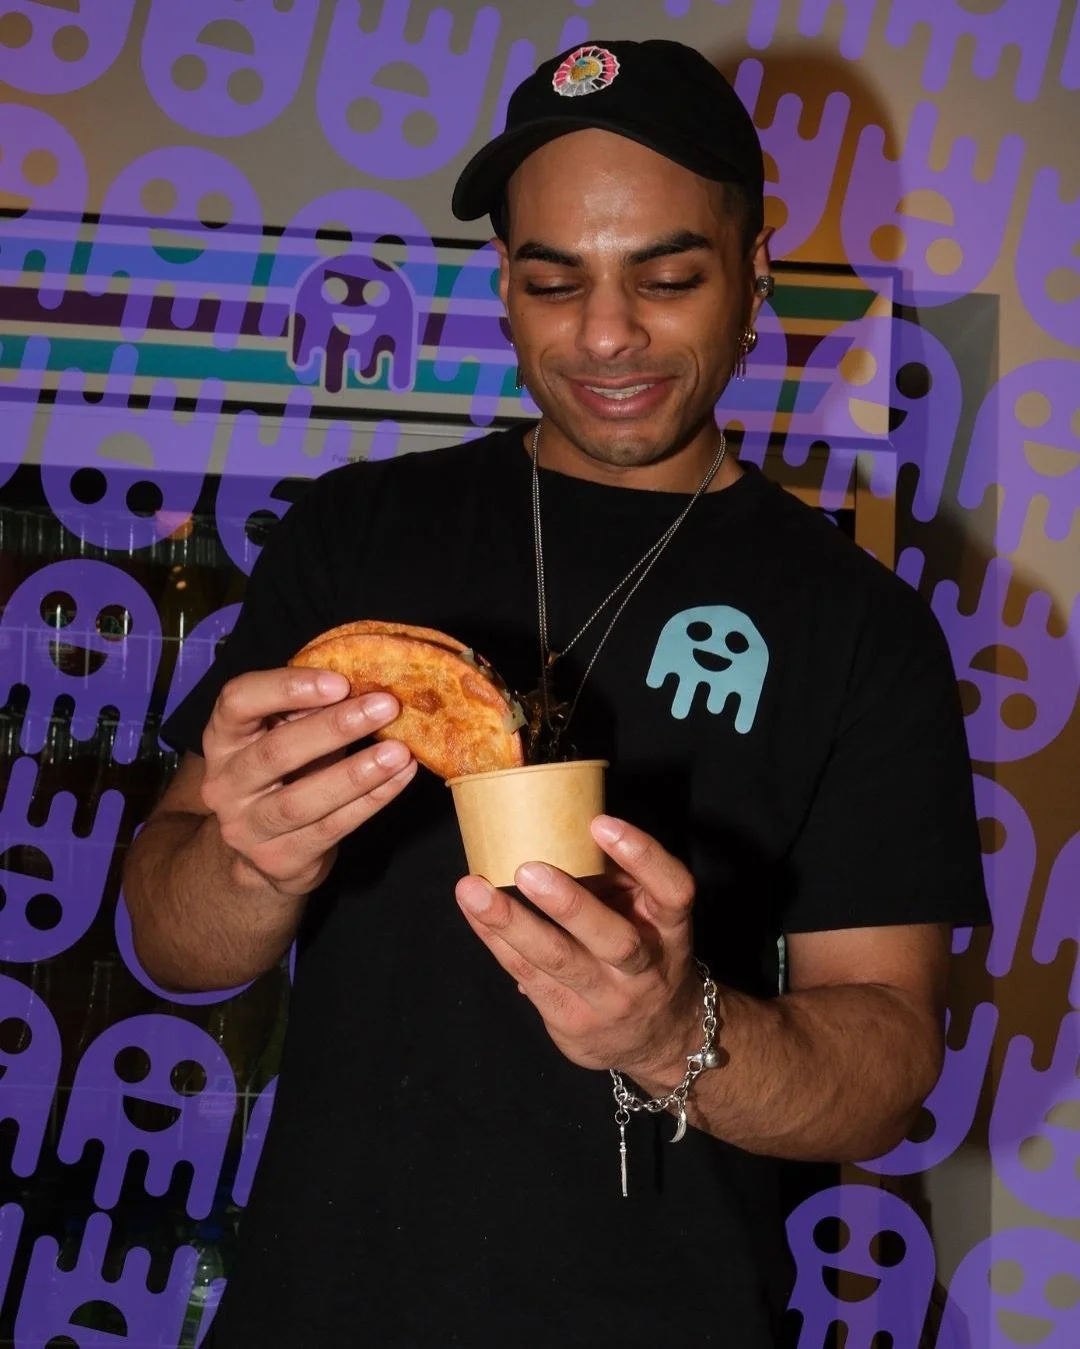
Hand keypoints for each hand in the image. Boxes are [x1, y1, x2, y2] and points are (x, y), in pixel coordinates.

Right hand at [201, 667, 416, 897]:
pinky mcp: (279, 859)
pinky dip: (371, 801)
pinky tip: (400, 778)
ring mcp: (246, 827)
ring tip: (400, 751)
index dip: (287, 687)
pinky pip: (330, 828)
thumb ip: (309, 708)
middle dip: (335, 727)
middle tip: (386, 706)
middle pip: (275, 752)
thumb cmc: (286, 772)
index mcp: (222, 738)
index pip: (237, 701)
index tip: (340, 681)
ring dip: (357, 773)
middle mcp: (225, 783)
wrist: (264, 850)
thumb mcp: (286, 733)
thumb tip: (367, 678)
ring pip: (301, 800)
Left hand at [455, 816, 700, 1083]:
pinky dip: (497, 940)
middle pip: (614, 940)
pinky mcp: (572, 1020)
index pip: (672, 891)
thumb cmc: (647, 952)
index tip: (600, 823)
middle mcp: (645, 968)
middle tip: (528, 869)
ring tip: (474, 892)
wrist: (660, 1034)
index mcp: (671, 929)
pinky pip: (528, 975)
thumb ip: (620, 877)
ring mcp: (608, 999)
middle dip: (570, 904)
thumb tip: (564, 825)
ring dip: (512, 924)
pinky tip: (475, 912)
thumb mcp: (651, 915)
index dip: (642, 856)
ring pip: (559, 961)